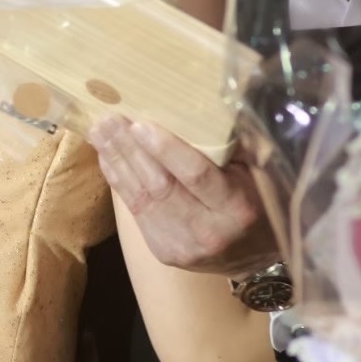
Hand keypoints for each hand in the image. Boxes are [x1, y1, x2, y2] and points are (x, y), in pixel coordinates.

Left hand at [87, 114, 279, 274]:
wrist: (256, 257)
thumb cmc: (261, 201)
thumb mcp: (260, 174)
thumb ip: (236, 146)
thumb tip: (210, 103)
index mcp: (237, 208)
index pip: (196, 176)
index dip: (167, 150)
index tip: (141, 125)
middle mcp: (208, 232)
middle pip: (161, 186)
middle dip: (131, 151)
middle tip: (109, 120)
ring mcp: (182, 247)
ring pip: (143, 199)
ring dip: (118, 163)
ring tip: (99, 133)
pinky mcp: (164, 252)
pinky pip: (137, 212)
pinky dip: (120, 182)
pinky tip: (108, 158)